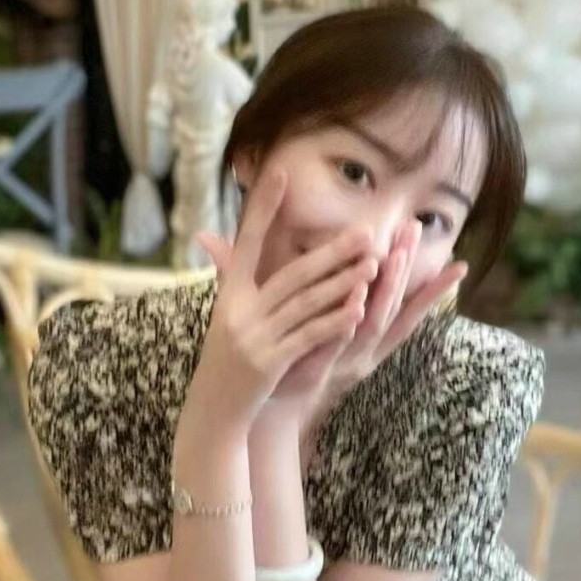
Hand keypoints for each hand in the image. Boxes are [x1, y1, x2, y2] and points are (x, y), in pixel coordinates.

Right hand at [187, 165, 378, 436]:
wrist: (213, 408)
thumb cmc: (226, 355)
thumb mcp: (225, 313)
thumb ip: (227, 272)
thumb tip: (207, 236)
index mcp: (229, 292)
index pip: (247, 240)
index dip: (263, 207)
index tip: (280, 172)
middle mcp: (239, 310)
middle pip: (292, 273)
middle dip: (331, 251)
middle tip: (366, 232)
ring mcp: (254, 337)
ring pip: (306, 303)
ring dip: (342, 283)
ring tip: (373, 266)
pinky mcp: (269, 362)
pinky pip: (309, 337)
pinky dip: (334, 322)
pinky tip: (359, 309)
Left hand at [317, 220, 467, 415]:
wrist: (274, 408)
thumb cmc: (305, 363)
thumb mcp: (335, 332)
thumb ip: (350, 303)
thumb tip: (366, 268)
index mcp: (374, 345)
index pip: (410, 312)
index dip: (434, 291)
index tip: (460, 264)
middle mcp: (367, 354)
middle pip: (395, 309)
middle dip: (407, 270)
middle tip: (414, 231)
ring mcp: (345, 362)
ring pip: (374, 323)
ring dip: (387, 289)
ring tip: (395, 256)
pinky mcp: (318, 370)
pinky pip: (338, 341)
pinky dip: (350, 317)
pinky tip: (356, 293)